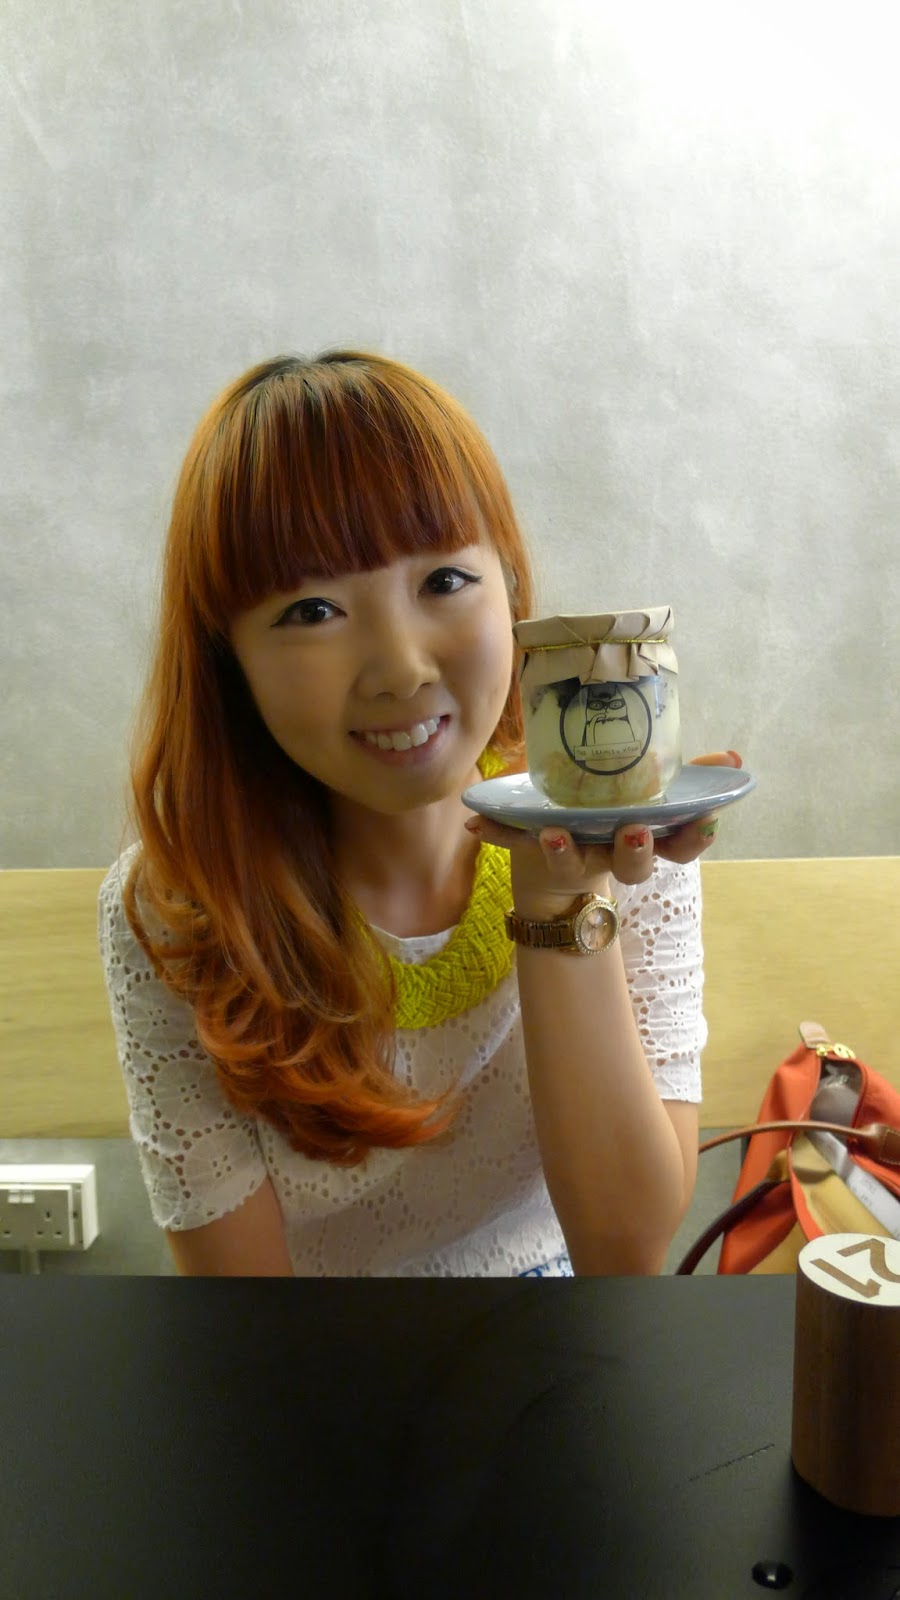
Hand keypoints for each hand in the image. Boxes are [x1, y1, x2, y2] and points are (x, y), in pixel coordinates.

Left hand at [463, 750, 741, 914]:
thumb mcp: (648, 788)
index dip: (695, 838)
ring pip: (572, 865)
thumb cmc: (611, 809)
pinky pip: (516, 844)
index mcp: (645, 838)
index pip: (681, 846)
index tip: (706, 821)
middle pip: (631, 866)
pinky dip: (498, 832)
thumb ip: (687, 772)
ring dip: (563, 852)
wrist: (556, 847)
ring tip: (552, 834)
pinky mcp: (535, 852)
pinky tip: (478, 823)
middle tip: (632, 831)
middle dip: (633, 851)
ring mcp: (574, 857)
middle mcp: (611, 855)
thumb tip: (732, 759)